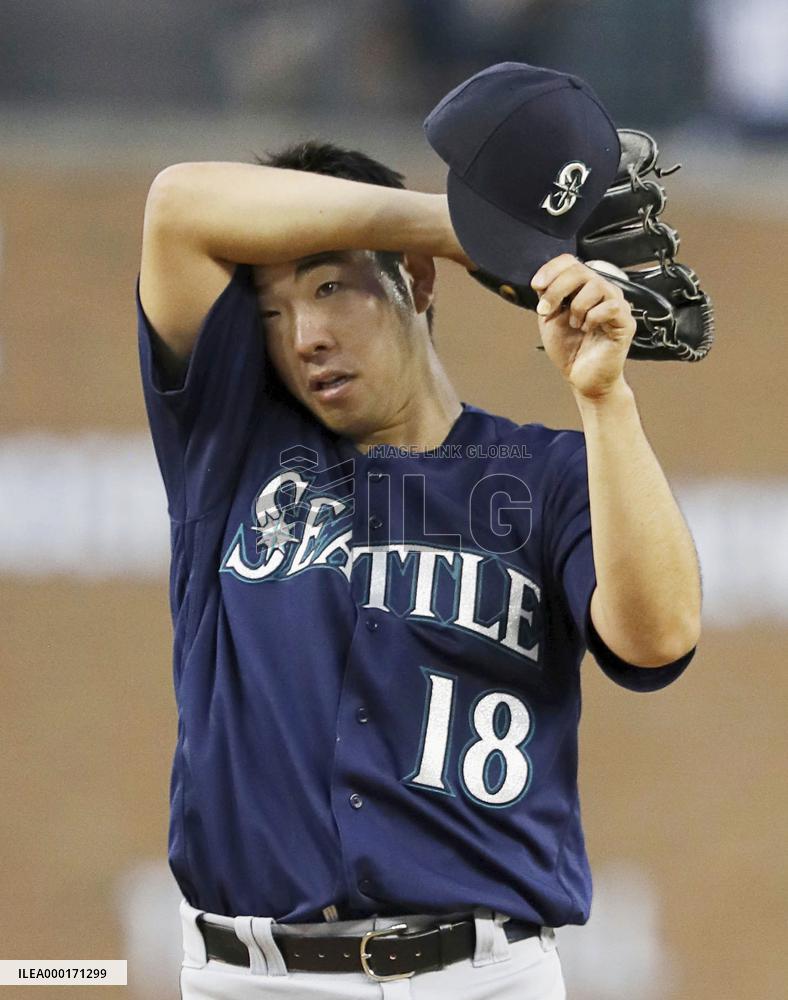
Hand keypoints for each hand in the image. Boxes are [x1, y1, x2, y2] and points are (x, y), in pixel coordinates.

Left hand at [531, 254, 635, 398]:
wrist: (582, 378)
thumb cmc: (570, 349)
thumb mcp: (550, 318)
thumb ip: (548, 297)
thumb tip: (545, 280)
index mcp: (583, 288)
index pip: (571, 262)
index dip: (552, 269)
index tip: (537, 286)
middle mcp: (602, 291)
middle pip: (580, 270)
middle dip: (557, 289)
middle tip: (546, 311)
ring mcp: (616, 304)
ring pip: (596, 285)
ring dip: (577, 307)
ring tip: (575, 324)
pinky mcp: (625, 321)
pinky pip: (610, 306)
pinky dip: (592, 318)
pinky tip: (588, 329)